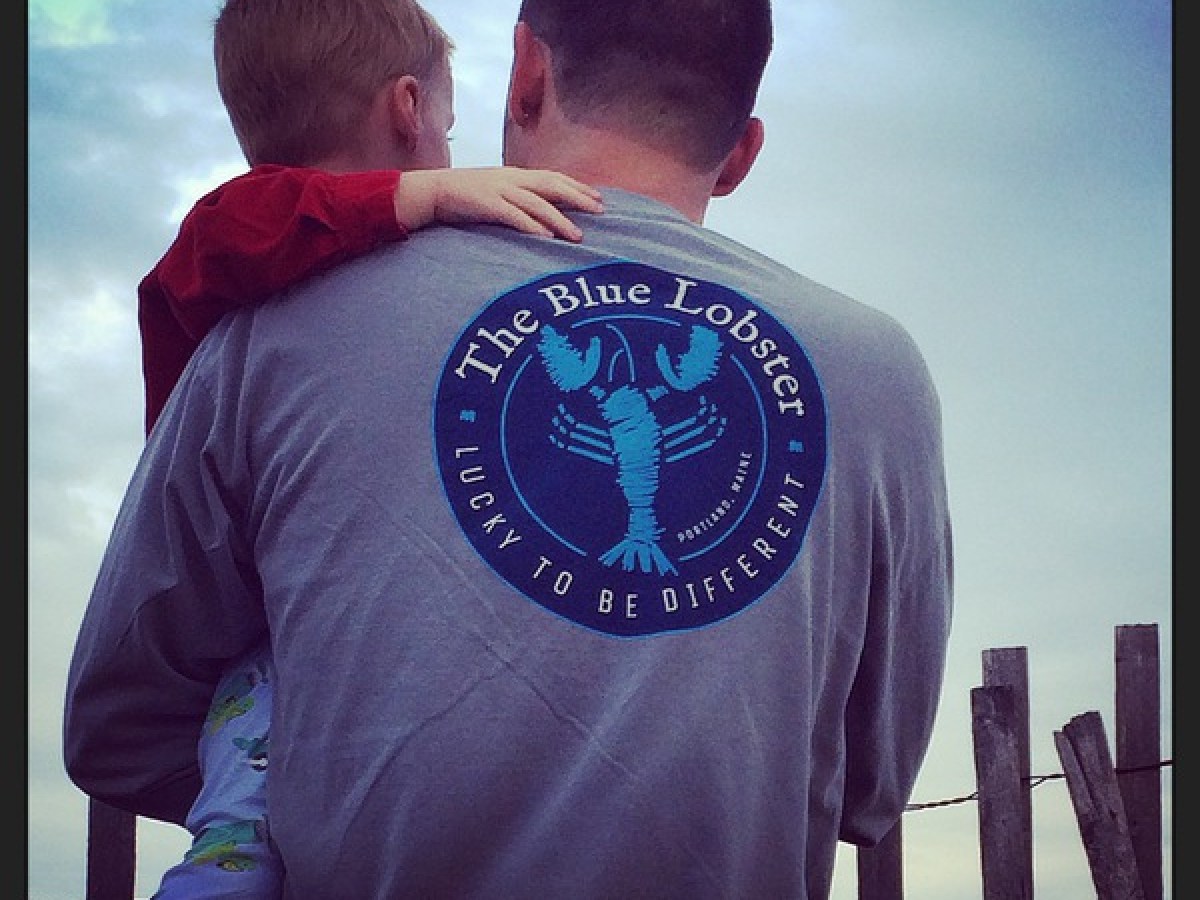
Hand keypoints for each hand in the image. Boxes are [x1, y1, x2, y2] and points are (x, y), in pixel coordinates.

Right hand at [394, 167, 603, 241]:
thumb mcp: (497, 190)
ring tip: (577, 235)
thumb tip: (542, 211)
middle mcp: (511, 179)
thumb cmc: (466, 195)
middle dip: (578, 198)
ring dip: (559, 219)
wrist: (432, 190)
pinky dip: (530, 225)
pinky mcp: (485, 204)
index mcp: (515, 175)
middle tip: (600, 211)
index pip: (553, 177)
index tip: (598, 197)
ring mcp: (499, 190)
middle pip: (552, 185)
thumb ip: (519, 197)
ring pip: (536, 203)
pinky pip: (513, 215)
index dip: (577, 186)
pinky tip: (546, 237)